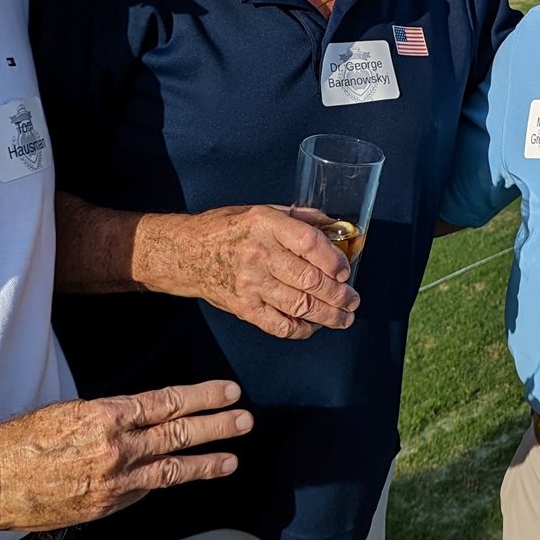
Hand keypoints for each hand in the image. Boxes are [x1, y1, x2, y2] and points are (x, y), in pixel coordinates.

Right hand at [0, 381, 253, 532]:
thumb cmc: (22, 439)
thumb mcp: (70, 411)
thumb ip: (111, 416)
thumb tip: (143, 418)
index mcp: (106, 415)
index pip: (168, 402)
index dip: (203, 397)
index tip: (229, 391)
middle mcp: (115, 448)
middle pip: (179, 433)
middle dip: (217, 426)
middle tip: (246, 420)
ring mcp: (113, 482)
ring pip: (170, 469)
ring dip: (206, 462)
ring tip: (232, 458)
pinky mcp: (105, 507)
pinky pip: (143, 493)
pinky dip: (163, 482)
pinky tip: (182, 476)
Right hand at [138, 205, 359, 338]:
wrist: (186, 253)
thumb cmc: (226, 229)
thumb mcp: (262, 211)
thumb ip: (300, 219)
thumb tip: (337, 226)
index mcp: (265, 224)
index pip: (309, 243)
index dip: (333, 259)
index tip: (346, 270)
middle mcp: (258, 254)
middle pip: (309, 280)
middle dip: (339, 294)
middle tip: (353, 300)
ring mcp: (250, 284)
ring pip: (299, 305)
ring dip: (328, 315)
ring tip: (344, 317)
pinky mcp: (243, 308)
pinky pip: (278, 325)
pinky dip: (300, 329)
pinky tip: (313, 326)